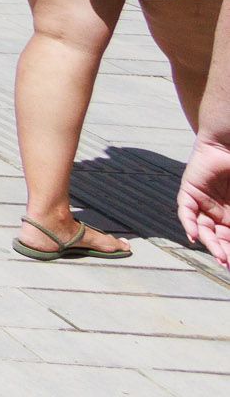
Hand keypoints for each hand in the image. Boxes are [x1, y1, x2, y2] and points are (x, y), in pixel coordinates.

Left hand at [180, 137, 229, 267]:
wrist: (229, 146)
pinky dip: (190, 225)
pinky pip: (186, 212)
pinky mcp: (189, 192)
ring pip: (202, 229)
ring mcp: (202, 204)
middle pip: (217, 238)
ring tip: (220, 256)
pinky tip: (195, 237)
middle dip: (223, 252)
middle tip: (228, 264)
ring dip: (210, 243)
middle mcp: (216, 213)